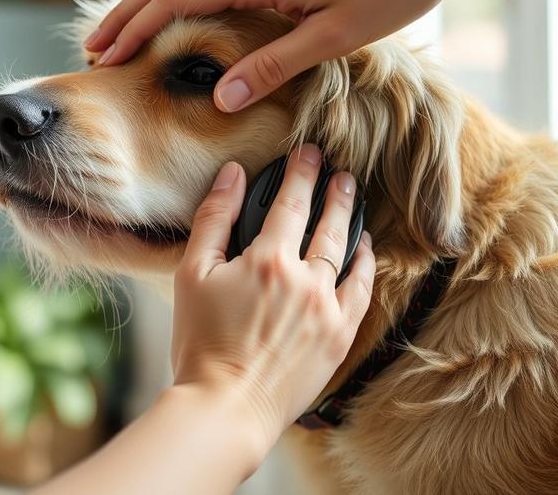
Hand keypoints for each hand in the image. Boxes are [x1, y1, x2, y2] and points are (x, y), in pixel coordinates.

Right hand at [83, 0, 453, 111]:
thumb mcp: (331, 39)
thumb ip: (271, 67)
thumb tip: (218, 98)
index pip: (171, 1)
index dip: (133, 32)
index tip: (105, 62)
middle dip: (122, 16)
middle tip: (93, 52)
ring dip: (141, 0)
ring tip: (115, 34)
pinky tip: (164, 12)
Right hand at [171, 145, 375, 445]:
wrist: (226, 406)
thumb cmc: (201, 343)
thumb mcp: (191, 274)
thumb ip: (213, 219)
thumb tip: (232, 175)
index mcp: (267, 261)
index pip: (290, 203)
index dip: (300, 172)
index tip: (308, 151)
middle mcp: (305, 280)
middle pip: (326, 222)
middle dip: (333, 189)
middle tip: (340, 167)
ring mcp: (328, 309)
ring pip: (347, 252)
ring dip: (351, 219)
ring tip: (352, 198)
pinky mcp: (339, 337)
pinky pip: (362, 291)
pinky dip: (366, 265)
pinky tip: (364, 250)